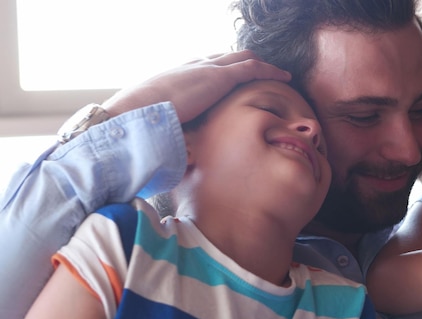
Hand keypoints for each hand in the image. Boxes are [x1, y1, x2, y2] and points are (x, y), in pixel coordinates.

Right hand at [102, 50, 290, 122]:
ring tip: (278, 74)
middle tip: (260, 74)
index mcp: (177, 77)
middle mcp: (192, 67)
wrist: (131, 115)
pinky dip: (269, 71)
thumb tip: (179, 152)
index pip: (205, 68)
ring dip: (260, 65)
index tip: (233, 81)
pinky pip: (252, 68)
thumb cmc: (138, 127)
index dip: (222, 72)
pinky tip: (284, 77)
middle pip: (225, 58)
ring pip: (242, 59)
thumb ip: (172, 131)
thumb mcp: (157, 126)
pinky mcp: (217, 77)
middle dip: (243, 64)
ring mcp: (205, 69)